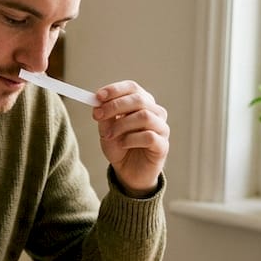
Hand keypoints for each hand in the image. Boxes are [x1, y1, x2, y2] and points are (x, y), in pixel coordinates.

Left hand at [94, 81, 168, 195]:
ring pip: (144, 116)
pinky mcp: (162, 145)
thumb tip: (98, 102)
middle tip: (98, 115)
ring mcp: (161, 128)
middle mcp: (155, 112)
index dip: (115, 90)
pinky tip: (124, 144)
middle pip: (138, 99)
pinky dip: (131, 139)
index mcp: (142, 103)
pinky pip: (148, 136)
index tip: (98, 96)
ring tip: (110, 135)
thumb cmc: (120, 147)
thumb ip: (105, 116)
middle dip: (115, 106)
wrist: (128, 172)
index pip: (132, 88)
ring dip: (122, 125)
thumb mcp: (107, 130)